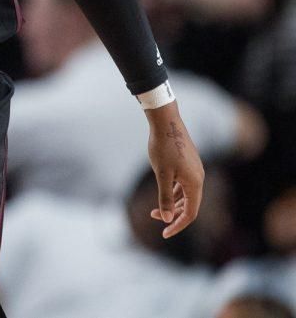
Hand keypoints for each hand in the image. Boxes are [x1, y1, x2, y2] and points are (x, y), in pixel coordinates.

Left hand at [146, 103, 204, 237]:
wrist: (166, 121)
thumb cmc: (163, 147)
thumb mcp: (162, 174)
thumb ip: (165, 197)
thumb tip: (168, 218)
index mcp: (195, 183)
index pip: (191, 213)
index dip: (178, 225)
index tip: (164, 233)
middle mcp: (199, 178)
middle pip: (190, 205)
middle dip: (174, 214)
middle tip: (154, 216)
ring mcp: (195, 170)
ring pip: (187, 194)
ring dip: (174, 203)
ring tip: (156, 208)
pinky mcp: (190, 163)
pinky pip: (185, 184)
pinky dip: (175, 192)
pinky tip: (164, 191)